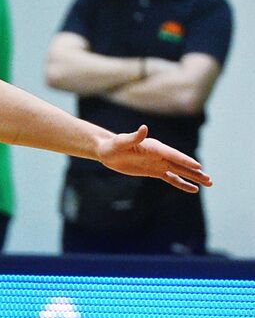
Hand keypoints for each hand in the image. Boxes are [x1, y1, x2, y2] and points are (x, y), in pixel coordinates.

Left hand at [97, 125, 211, 192]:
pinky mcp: (154, 171)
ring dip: (194, 177)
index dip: (185, 160)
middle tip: (210, 179)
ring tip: (208, 183)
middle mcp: (160, 155)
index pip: (173, 155)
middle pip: (181, 164)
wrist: (107, 151)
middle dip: (195, 172)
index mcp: (155, 147)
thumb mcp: (122, 142)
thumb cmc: (113, 145)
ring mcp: (159, 163)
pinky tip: (193, 189)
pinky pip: (171, 178)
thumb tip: (144, 128)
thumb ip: (134, 137)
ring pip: (180, 172)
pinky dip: (181, 183)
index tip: (198, 166)